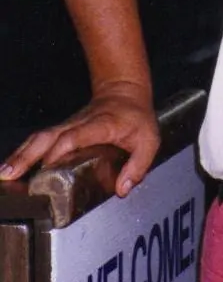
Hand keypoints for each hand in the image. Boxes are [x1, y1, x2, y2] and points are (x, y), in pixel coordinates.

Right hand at [0, 81, 159, 196]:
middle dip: (28, 155)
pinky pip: (39, 140)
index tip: (47, 166)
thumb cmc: (136, 118)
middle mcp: (78, 124)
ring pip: (39, 138)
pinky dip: (23, 152)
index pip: (76, 136)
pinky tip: (11, 167)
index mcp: (100, 126)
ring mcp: (67, 125)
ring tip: (4, 174)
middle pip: (48, 137)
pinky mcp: (61, 130)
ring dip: (20, 155)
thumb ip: (138, 165)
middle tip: (11, 174)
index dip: (60, 149)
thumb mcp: (149, 141)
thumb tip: (122, 189)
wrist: (124, 92)